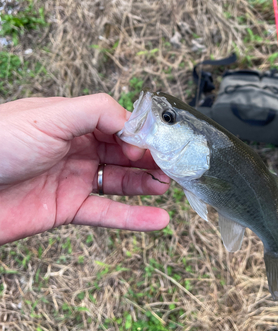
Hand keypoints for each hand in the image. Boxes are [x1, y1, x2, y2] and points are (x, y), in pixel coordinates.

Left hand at [0, 94, 169, 244]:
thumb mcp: (51, 115)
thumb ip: (96, 111)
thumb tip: (134, 123)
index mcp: (74, 121)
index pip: (119, 124)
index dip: (141, 134)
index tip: (158, 145)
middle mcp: (77, 147)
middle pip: (124, 153)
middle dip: (151, 158)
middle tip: (174, 167)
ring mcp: (74, 178)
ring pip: (120, 182)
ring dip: (147, 184)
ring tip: (168, 186)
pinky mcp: (67, 209)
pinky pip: (107, 214)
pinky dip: (134, 218)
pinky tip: (158, 219)